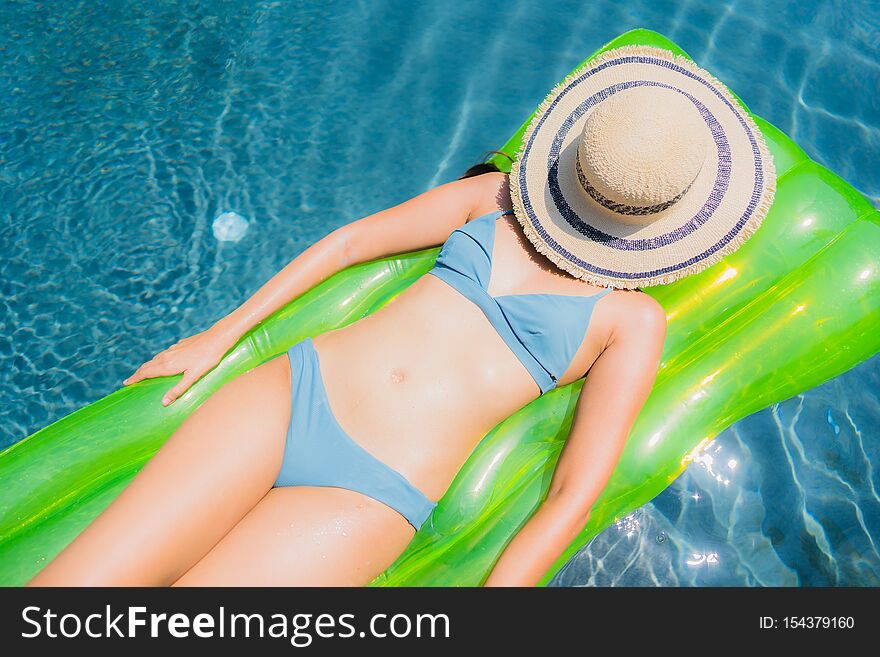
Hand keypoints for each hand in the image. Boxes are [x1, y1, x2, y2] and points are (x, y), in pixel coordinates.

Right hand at [122, 326, 237, 405]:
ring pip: (157, 358)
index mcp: (168, 365)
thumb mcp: (193, 377)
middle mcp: (168, 355)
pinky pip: (166, 353)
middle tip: (131, 380)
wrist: (217, 338)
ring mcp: (174, 348)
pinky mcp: (182, 344)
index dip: (135, 378)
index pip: (146, 372)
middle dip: (139, 373)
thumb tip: (164, 402)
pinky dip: (160, 359)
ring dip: (149, 365)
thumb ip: (179, 389)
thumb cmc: (207, 358)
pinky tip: (164, 360)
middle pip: (149, 365)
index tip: (126, 383)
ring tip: (145, 372)